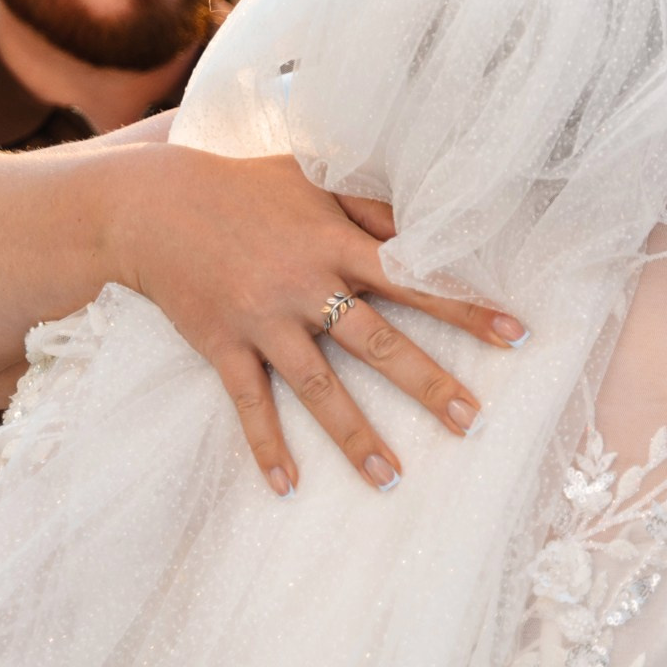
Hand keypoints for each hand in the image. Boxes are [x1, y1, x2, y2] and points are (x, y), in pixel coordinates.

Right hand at [109, 145, 525, 494]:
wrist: (152, 205)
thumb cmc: (244, 186)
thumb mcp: (313, 178)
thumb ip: (370, 205)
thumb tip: (427, 223)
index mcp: (335, 243)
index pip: (415, 280)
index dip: (466, 307)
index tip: (515, 334)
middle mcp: (305, 285)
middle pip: (378, 343)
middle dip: (428, 384)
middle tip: (471, 422)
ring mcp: (263, 320)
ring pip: (319, 387)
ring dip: (356, 436)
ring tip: (392, 478)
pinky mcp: (221, 345)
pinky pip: (249, 404)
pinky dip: (267, 446)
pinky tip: (287, 487)